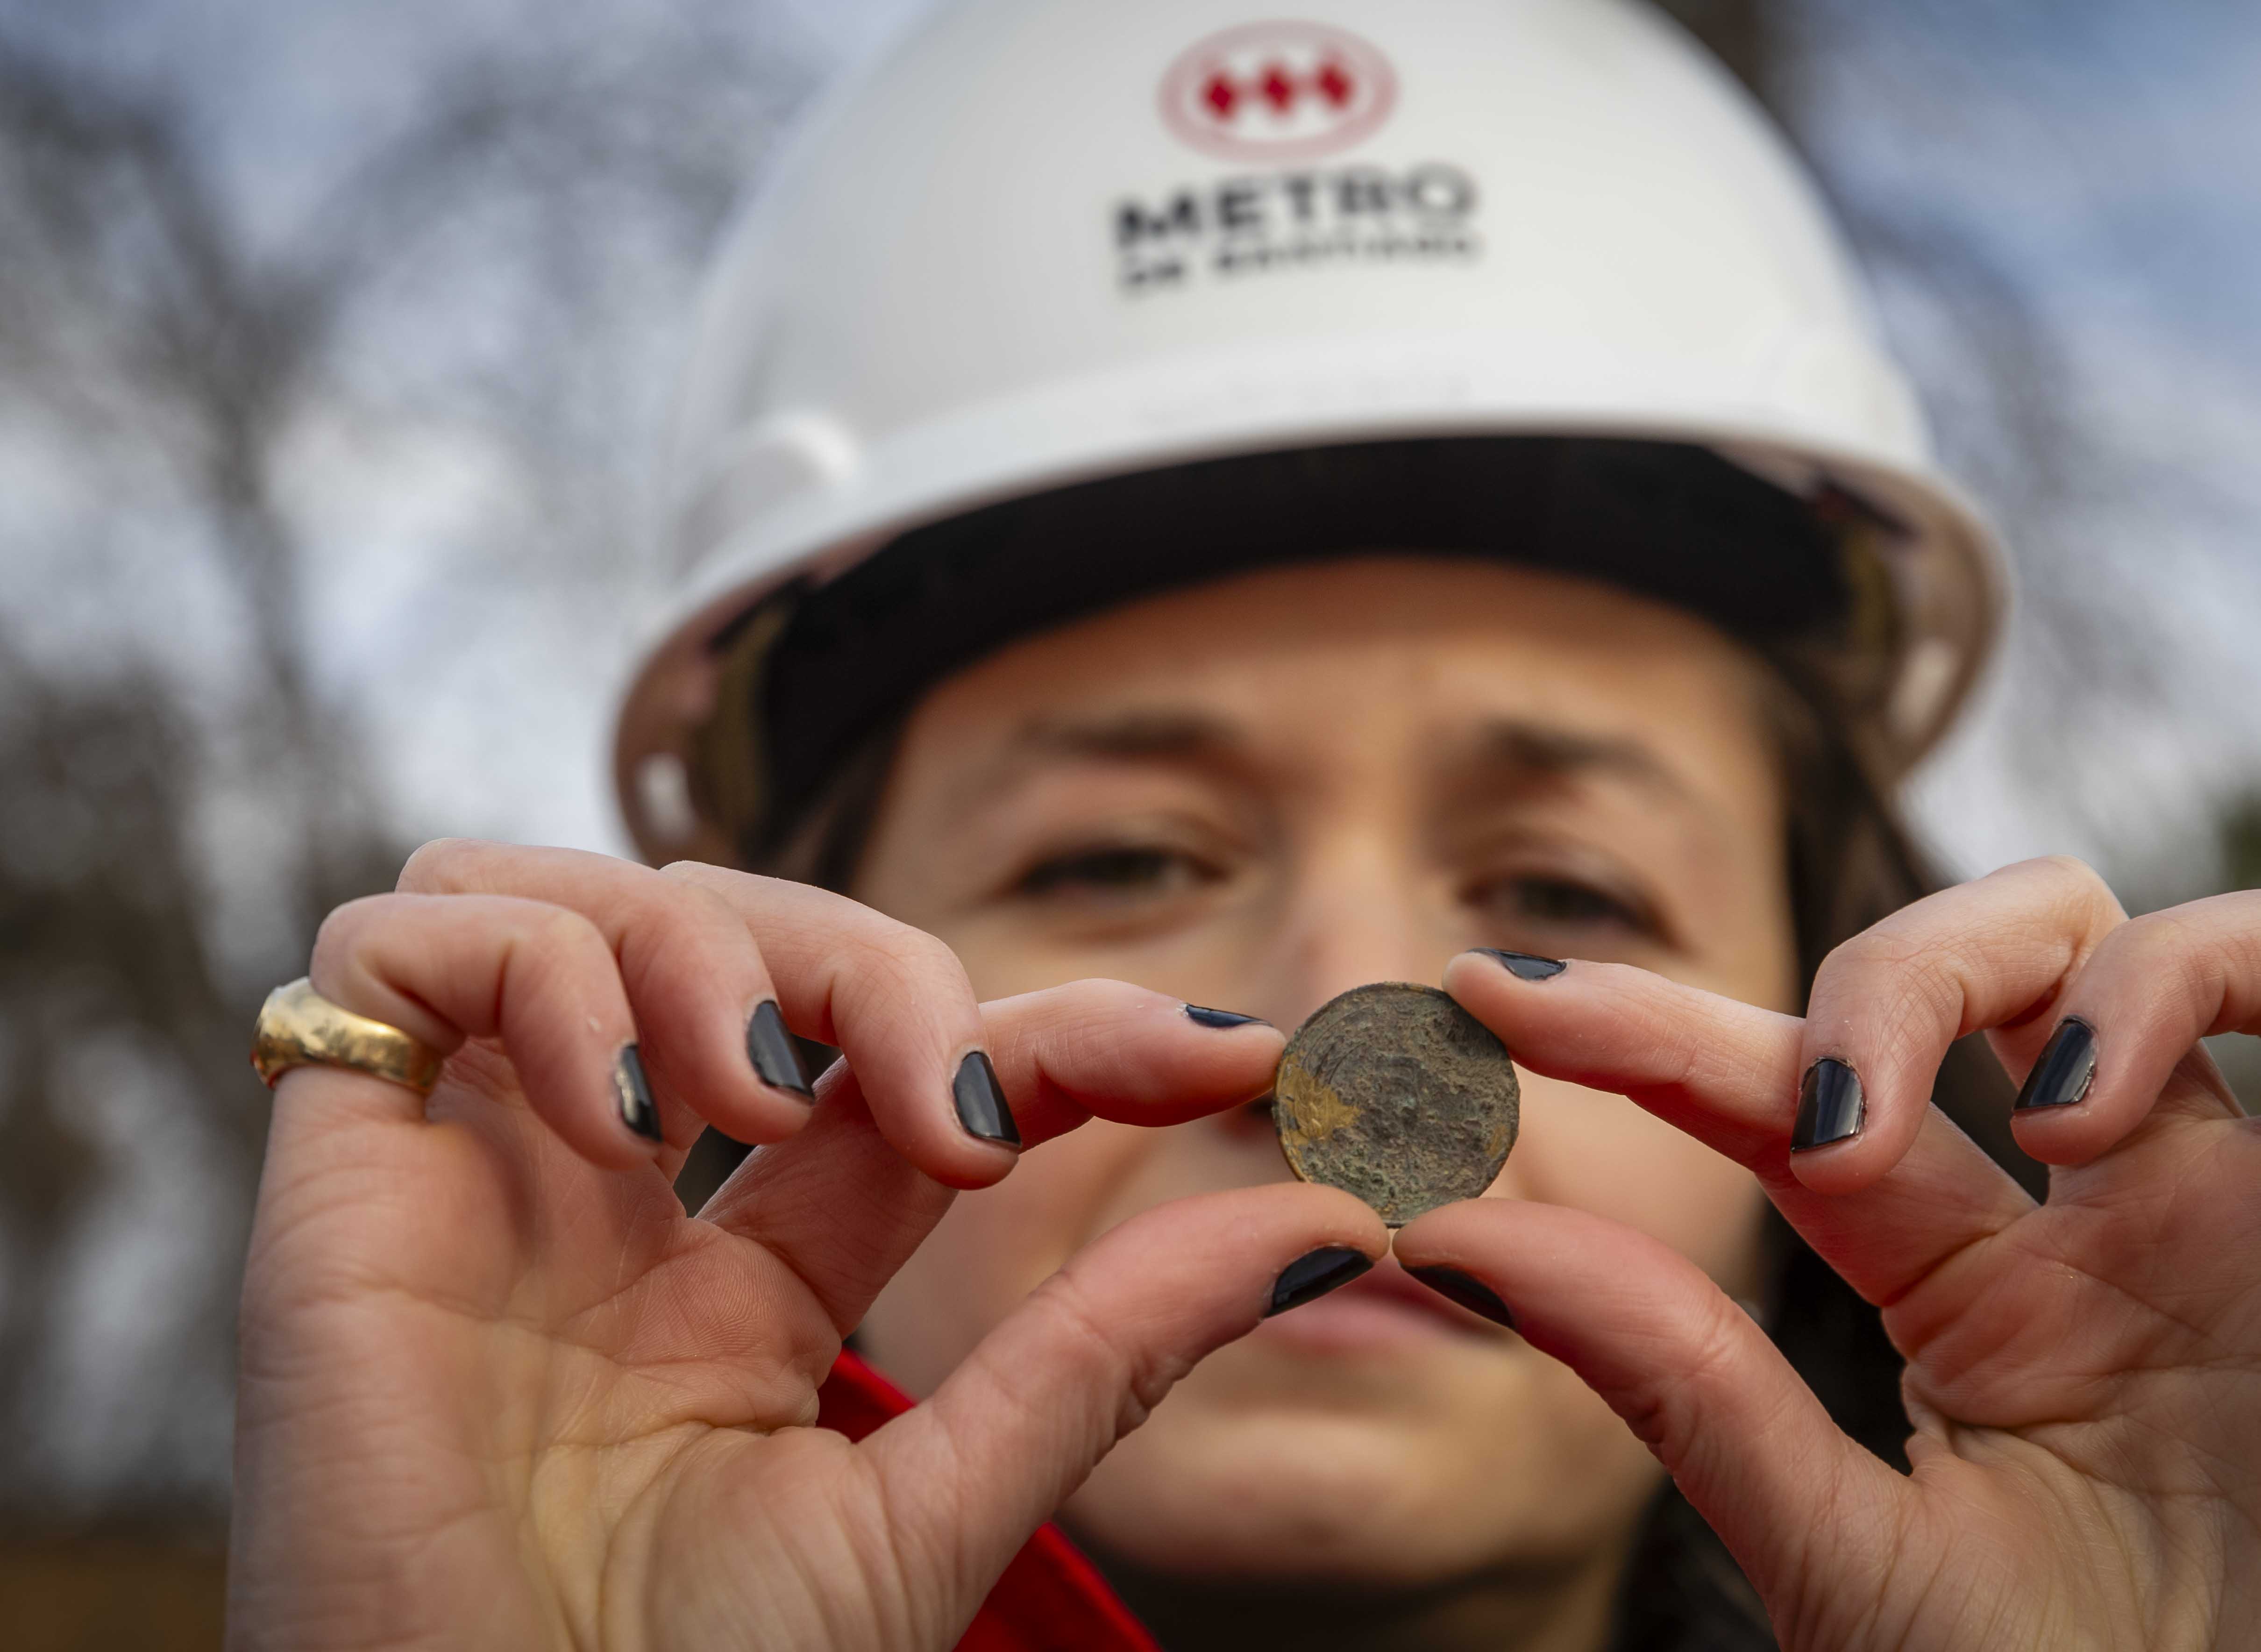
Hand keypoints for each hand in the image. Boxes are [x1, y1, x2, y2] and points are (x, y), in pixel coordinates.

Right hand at [229, 841, 1380, 1651]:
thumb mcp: (937, 1500)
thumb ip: (1108, 1346)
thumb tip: (1328, 1222)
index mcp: (732, 1283)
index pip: (903, 1070)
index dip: (1064, 1025)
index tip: (1233, 1049)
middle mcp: (603, 1206)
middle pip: (743, 940)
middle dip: (878, 963)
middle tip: (950, 1103)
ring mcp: (473, 1173)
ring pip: (579, 896)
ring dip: (711, 948)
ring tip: (764, 1106)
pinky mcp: (340, 1166)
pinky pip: (399, 933)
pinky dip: (537, 965)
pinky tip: (621, 1116)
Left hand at [1410, 857, 2260, 1649]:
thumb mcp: (1857, 1559)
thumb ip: (1682, 1389)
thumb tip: (1456, 1237)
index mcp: (1978, 1281)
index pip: (1799, 1089)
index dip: (1648, 1022)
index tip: (1486, 994)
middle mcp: (2131, 1211)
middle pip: (2019, 941)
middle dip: (1901, 967)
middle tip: (1838, 1125)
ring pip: (2246, 942)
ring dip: (2148, 977)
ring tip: (2083, 1129)